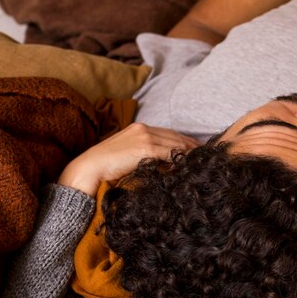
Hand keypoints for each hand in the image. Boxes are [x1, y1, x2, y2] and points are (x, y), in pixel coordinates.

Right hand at [58, 123, 200, 195]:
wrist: (89, 168)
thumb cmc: (106, 167)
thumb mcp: (128, 157)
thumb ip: (145, 156)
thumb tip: (166, 164)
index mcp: (139, 129)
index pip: (169, 134)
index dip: (185, 142)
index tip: (197, 150)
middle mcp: (144, 129)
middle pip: (176, 137)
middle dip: (193, 146)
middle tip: (208, 155)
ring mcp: (145, 137)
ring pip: (176, 144)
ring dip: (191, 153)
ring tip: (203, 161)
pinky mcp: (145, 148)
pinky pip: (170, 153)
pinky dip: (181, 159)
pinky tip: (190, 165)